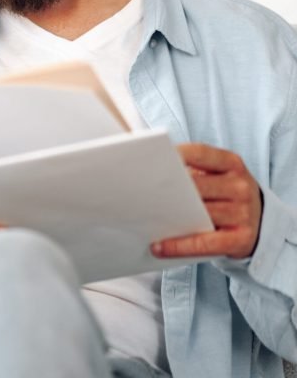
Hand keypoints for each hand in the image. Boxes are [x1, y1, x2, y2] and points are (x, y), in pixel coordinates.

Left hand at [151, 143, 262, 259]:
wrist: (261, 220)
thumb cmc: (225, 192)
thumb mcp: (217, 173)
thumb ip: (192, 167)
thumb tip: (148, 166)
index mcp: (232, 163)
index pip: (200, 153)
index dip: (176, 154)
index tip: (151, 157)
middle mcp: (240, 186)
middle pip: (197, 186)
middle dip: (169, 189)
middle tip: (138, 192)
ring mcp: (243, 214)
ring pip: (200, 214)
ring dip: (169, 219)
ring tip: (143, 219)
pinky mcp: (240, 240)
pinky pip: (205, 243)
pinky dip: (179, 246)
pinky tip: (159, 247)